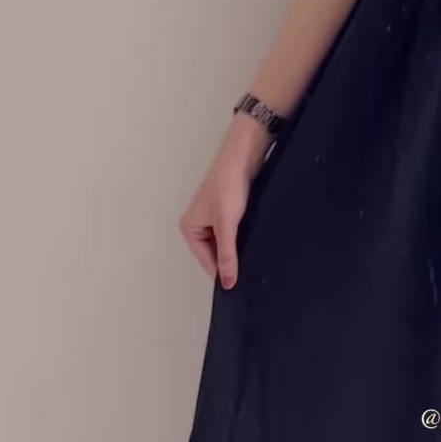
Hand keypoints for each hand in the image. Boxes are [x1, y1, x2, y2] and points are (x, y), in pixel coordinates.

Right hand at [178, 119, 264, 287]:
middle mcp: (197, 223)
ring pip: (224, 243)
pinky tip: (251, 240)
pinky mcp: (227, 210)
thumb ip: (227, 254)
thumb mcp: (227, 225)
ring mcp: (212, 217)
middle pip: (214, 253)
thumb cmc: (228, 184)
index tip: (236, 285)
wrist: (244, 157)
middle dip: (228, 260)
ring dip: (235, 248)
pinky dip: (240, 237)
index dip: (220, 272)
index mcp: (189, 227)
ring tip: (249, 256)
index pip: (205, 260)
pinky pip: (232, 232)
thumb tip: (227, 281)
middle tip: (246, 271)